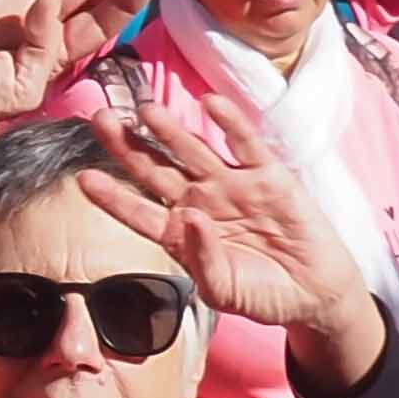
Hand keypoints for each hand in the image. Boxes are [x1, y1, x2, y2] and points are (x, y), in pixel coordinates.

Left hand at [79, 85, 371, 345]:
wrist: (313, 295)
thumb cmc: (260, 294)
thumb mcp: (222, 290)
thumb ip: (201, 259)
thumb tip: (190, 219)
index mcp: (178, 233)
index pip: (137, 210)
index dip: (112, 196)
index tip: (85, 180)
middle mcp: (198, 202)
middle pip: (155, 169)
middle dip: (127, 145)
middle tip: (100, 119)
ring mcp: (231, 186)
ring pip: (193, 150)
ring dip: (169, 129)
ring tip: (145, 109)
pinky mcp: (268, 177)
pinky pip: (246, 144)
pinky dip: (230, 123)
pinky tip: (211, 103)